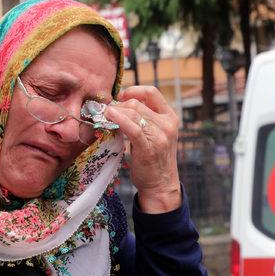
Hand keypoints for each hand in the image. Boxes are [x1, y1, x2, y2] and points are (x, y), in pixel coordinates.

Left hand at [104, 86, 180, 213]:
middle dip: (119, 105)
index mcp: (170, 117)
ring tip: (104, 115)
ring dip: (115, 111)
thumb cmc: (153, 159)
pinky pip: (132, 127)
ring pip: (133, 112)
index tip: (119, 97)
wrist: (160, 185)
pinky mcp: (149, 146)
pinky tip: (109, 117)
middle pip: (137, 103)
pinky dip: (118, 119)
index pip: (152, 92)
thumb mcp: (153, 134)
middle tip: (107, 111)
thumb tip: (119, 105)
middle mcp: (168, 123)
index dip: (133, 91)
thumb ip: (143, 119)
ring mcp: (160, 135)